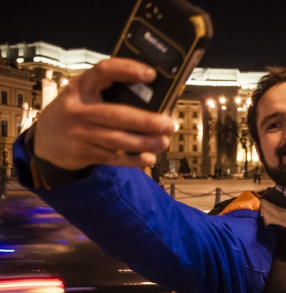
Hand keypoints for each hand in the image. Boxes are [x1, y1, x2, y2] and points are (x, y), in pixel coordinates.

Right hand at [34, 58, 174, 169]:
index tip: (152, 74)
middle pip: (116, 115)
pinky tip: (149, 158)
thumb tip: (156, 102)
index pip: (104, 70)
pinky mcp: (81, 152)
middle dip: (146, 121)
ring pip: (116, 139)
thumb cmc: (77, 113)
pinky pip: (112, 158)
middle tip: (169, 124)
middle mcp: (78, 108)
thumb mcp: (85, 97)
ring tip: (163, 142)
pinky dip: (132, 159)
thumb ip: (110, 95)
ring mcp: (78, 132)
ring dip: (144, 142)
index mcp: (81, 86)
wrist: (45, 141)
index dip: (128, 70)